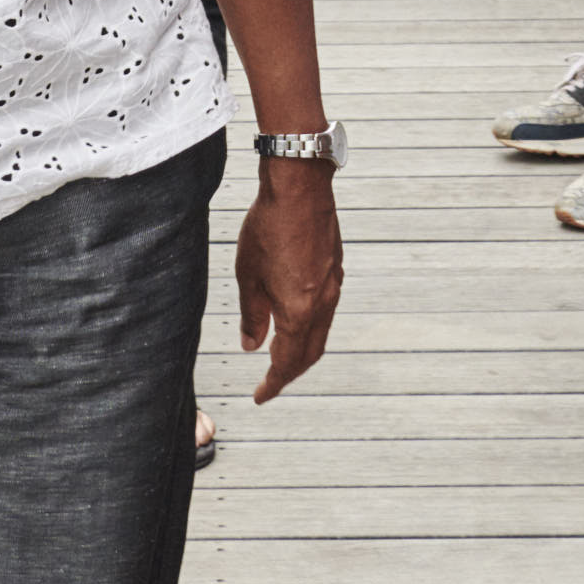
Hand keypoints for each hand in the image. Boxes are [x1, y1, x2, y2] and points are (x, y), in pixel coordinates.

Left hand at [235, 157, 342, 402]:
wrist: (300, 188)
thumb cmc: (269, 226)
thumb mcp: (248, 274)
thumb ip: (252, 314)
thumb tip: (251, 344)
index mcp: (298, 310)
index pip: (286, 361)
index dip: (273, 383)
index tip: (260, 396)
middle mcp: (322, 304)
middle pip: (310, 354)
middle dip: (290, 374)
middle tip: (270, 384)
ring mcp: (333, 287)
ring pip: (320, 334)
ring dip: (301, 352)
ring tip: (280, 357)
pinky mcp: (335, 271)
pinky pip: (326, 313)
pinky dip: (310, 329)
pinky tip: (294, 321)